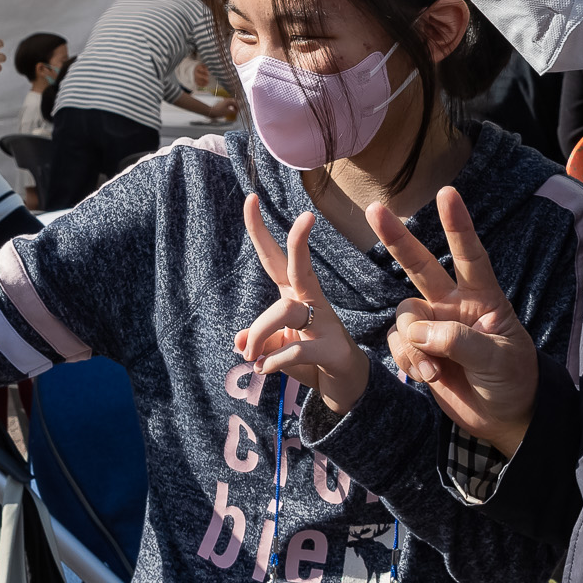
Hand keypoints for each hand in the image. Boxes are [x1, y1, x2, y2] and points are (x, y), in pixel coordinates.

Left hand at [211, 97, 239, 123]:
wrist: (211, 112)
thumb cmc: (219, 111)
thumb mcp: (228, 112)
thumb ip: (233, 111)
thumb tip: (236, 111)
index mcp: (228, 101)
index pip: (235, 103)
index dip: (238, 107)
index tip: (239, 111)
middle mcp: (226, 100)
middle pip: (233, 101)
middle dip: (236, 105)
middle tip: (237, 109)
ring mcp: (223, 101)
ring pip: (230, 102)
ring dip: (233, 105)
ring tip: (234, 110)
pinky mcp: (221, 104)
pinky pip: (227, 104)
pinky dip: (229, 106)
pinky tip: (229, 110)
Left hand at [234, 194, 368, 412]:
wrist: (343, 384)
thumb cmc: (308, 357)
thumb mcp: (275, 347)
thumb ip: (258, 341)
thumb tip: (239, 343)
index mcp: (293, 293)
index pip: (273, 257)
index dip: (259, 230)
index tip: (250, 198)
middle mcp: (309, 301)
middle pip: (299, 266)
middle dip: (300, 241)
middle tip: (307, 216)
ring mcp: (324, 322)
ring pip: (285, 310)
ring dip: (260, 332)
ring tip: (250, 356)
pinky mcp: (331, 348)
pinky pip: (295, 347)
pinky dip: (273, 361)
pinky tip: (263, 369)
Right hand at [372, 187, 536, 457]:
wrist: (504, 418)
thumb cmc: (512, 381)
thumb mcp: (498, 360)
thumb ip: (461, 341)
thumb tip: (420, 331)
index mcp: (484, 298)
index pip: (470, 256)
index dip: (458, 225)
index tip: (448, 193)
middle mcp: (455, 305)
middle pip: (420, 266)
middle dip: (398, 239)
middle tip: (376, 209)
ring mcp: (434, 327)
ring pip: (405, 316)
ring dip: (412, 343)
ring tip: (432, 370)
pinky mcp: (419, 350)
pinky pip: (398, 344)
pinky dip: (407, 359)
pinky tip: (427, 377)